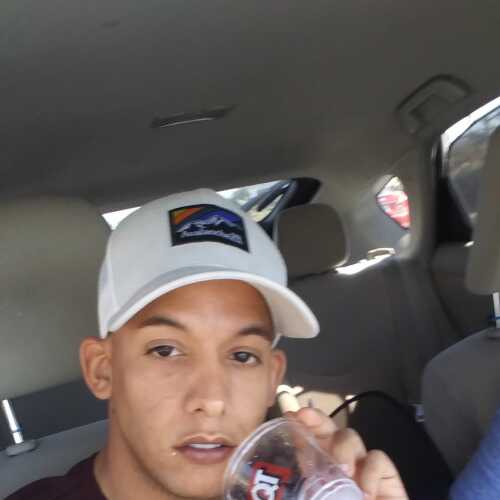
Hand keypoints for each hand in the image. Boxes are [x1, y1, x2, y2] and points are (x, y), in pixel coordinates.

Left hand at [285, 408, 408, 499]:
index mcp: (320, 472)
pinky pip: (377, 459)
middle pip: (328, 431)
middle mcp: (340, 463)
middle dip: (316, 419)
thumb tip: (293, 490)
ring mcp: (362, 466)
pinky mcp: (386, 474)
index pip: (307, 443)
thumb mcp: (321, 499)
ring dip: (344, 447)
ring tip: (343, 470)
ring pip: (351, 437)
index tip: (289, 417)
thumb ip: (313, 492)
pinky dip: (371, 472)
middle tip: (306, 415)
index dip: (299, 428)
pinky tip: (365, 492)